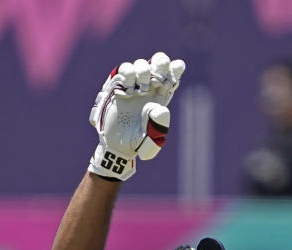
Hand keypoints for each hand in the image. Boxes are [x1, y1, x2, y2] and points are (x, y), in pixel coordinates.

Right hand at [88, 52, 184, 180]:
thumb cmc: (137, 143)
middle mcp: (149, 87)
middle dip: (160, 63)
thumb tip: (157, 107)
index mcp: (162, 95)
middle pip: (159, 62)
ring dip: (142, 72)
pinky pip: (123, 69)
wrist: (115, 145)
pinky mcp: (117, 85)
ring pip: (141, 64)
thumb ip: (157, 127)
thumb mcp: (150, 140)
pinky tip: (126, 90)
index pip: (173, 74)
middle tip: (156, 78)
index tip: (174, 71)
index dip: (175, 68)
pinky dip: (126, 75)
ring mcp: (133, 84)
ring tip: (139, 90)